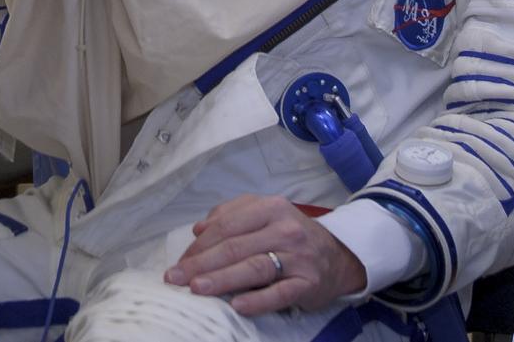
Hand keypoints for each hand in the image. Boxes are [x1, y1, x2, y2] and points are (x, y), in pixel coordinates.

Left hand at [164, 195, 366, 315]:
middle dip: (201, 263)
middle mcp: (284, 228)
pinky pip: (279, 292)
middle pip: (235, 246)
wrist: (338, 256)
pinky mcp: (308, 282)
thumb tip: (198, 229)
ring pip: (253, 267)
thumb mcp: (265, 215)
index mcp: (270, 207)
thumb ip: (232, 216)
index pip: (226, 225)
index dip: (199, 245)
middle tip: (175, 278)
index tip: (179, 261)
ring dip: (222, 279)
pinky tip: (237, 306)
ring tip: (197, 288)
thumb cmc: (292, 236)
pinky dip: (257, 300)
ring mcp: (297, 256)